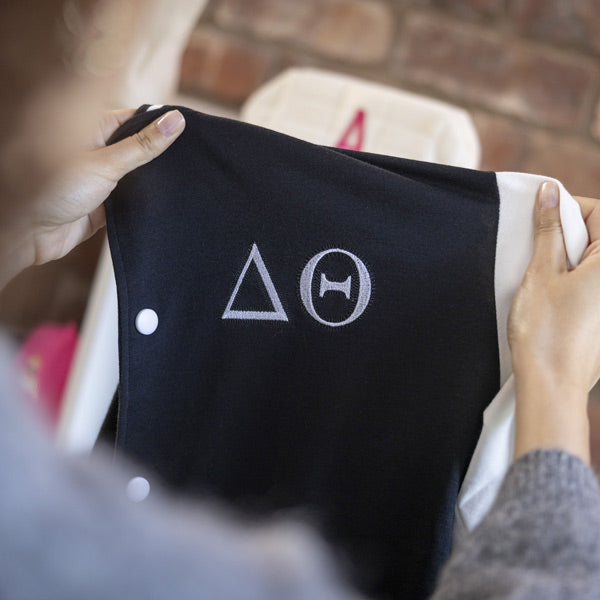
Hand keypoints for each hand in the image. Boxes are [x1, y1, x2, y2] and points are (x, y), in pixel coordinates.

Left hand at [0, 108, 184, 287]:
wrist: (31, 234)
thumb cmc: (53, 190)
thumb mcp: (106, 164)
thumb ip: (143, 146)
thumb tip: (174, 121)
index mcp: (94, 130)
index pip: (136, 119)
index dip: (161, 123)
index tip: (188, 130)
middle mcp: (99, 151)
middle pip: (140, 147)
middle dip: (161, 155)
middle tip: (191, 159)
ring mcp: (103, 178)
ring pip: (139, 176)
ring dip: (154, 181)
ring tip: (181, 181)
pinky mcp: (106, 204)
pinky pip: (133, 200)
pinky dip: (145, 203)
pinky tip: (163, 204)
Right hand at [508, 181, 599, 461]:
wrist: (552, 383)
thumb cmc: (546, 331)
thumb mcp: (541, 273)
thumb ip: (548, 230)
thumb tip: (550, 192)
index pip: (597, 212)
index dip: (565, 208)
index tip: (538, 219)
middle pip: (596, 236)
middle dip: (566, 234)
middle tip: (537, 251)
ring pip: (591, 259)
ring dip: (566, 257)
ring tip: (542, 277)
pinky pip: (590, 281)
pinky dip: (571, 277)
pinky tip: (551, 295)